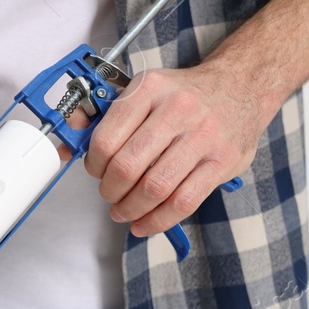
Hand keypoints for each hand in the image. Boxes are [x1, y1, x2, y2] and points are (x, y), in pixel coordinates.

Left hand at [83, 63, 266, 237]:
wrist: (242, 85)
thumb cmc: (185, 94)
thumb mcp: (144, 90)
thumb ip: (102, 116)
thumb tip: (66, 145)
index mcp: (149, 89)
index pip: (107, 139)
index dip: (94, 165)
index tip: (96, 171)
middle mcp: (177, 110)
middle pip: (128, 167)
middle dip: (110, 190)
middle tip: (109, 194)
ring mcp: (203, 137)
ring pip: (155, 188)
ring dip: (131, 208)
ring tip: (124, 211)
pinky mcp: (222, 161)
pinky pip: (184, 202)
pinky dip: (158, 221)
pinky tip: (144, 224)